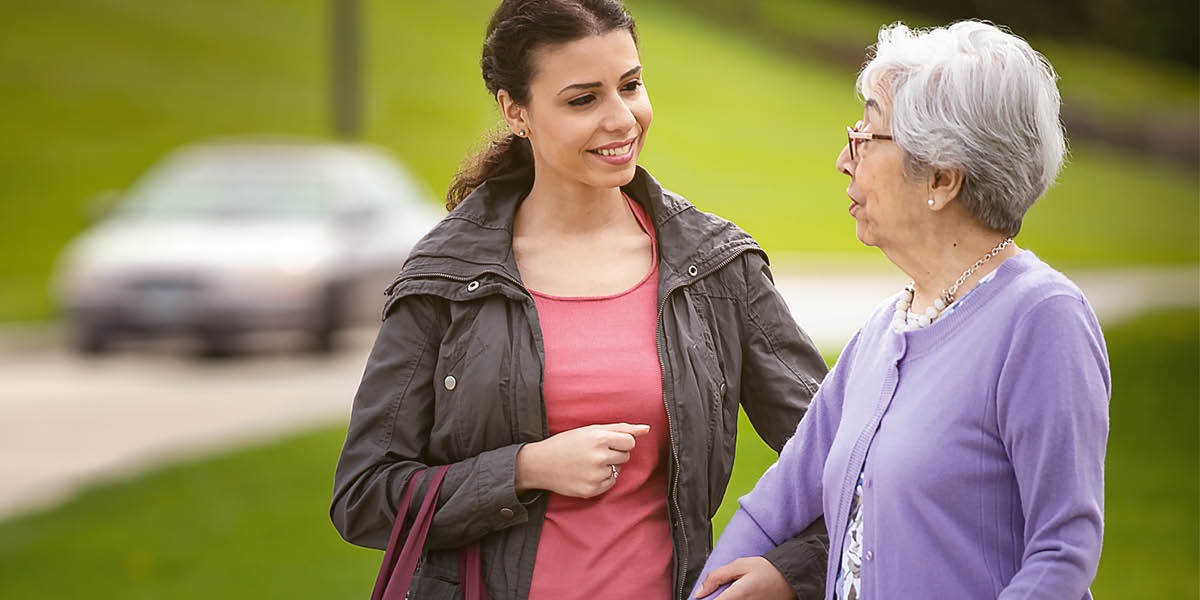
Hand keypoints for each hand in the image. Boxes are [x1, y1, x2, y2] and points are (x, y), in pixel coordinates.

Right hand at [515, 423, 649, 497]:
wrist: (540, 464)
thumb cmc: (566, 443)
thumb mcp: (591, 430)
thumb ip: (621, 428)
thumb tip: (647, 428)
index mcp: (599, 439)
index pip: (630, 442)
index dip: (620, 441)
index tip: (607, 442)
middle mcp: (599, 457)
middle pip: (626, 456)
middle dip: (614, 453)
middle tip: (593, 452)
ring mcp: (596, 475)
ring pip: (618, 470)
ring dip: (607, 467)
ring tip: (587, 463)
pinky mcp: (592, 490)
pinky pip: (610, 483)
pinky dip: (602, 479)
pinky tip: (586, 474)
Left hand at [694, 557, 791, 599]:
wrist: (791, 578)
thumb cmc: (766, 570)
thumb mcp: (739, 565)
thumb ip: (716, 577)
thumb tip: (699, 592)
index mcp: (738, 595)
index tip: (700, 598)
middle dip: (716, 599)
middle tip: (721, 592)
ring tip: (732, 592)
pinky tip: (738, 596)